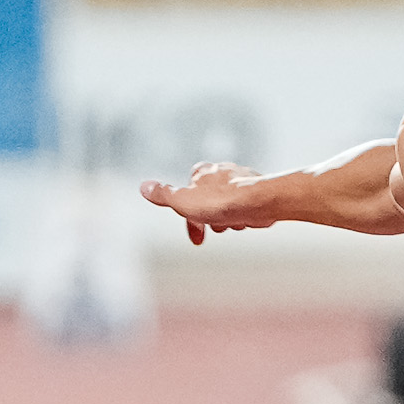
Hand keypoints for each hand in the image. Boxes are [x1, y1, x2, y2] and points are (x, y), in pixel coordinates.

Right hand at [140, 163, 269, 245]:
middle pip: (209, 200)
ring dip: (227, 218)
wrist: (258, 201)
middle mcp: (222, 170)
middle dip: (210, 218)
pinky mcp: (258, 189)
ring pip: (228, 204)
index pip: (187, 192)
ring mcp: (241, 179)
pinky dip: (243, 215)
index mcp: (202, 172)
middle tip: (214, 229)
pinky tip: (245, 221)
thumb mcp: (182, 201)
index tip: (194, 232)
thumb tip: (144, 186)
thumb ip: (162, 194)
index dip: (188, 214)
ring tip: (231, 224)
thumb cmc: (221, 202)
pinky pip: (246, 206)